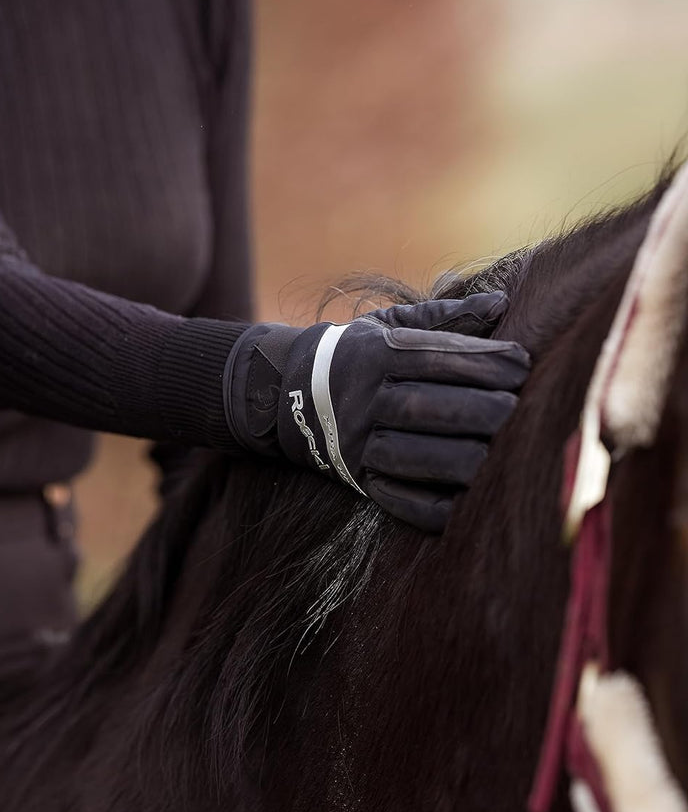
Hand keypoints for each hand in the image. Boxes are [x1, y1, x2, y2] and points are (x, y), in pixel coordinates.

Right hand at [224, 293, 529, 531]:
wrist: (290, 392)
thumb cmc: (361, 353)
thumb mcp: (392, 324)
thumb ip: (446, 316)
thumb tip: (501, 305)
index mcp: (375, 354)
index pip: (433, 356)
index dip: (482, 361)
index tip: (522, 364)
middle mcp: (362, 398)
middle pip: (423, 407)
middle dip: (476, 410)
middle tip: (518, 410)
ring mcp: (356, 443)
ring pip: (410, 456)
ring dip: (458, 458)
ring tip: (498, 454)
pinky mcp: (357, 480)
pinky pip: (394, 500)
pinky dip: (429, 506)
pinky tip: (464, 502)